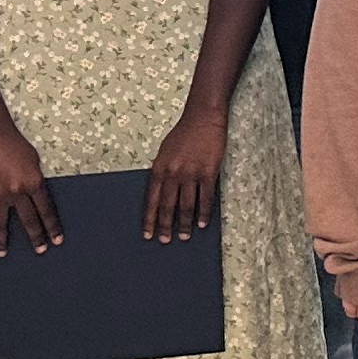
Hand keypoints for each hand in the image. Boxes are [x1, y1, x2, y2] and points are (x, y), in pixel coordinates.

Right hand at [0, 121, 62, 255]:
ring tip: (3, 253)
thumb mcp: (34, 160)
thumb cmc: (14, 143)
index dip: (52, 227)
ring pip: (1, 224)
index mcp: (34, 183)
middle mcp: (17, 192)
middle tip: (39, 250)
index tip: (56, 239)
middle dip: (35, 237)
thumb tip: (35, 196)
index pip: (46, 210)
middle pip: (28, 220)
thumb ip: (34, 180)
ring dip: (2, 241)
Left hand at [144, 107, 225, 243]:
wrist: (203, 118)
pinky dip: (203, 213)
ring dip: (184, 223)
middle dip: (165, 226)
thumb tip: (159, 193)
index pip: (151, 200)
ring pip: (186, 205)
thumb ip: (161, 172)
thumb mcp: (164, 152)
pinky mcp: (208, 172)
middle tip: (165, 240)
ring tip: (184, 236)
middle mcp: (173, 174)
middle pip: (168, 206)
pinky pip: (205, 198)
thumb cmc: (183, 133)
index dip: (149, 219)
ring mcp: (191, 174)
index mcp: (159, 169)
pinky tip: (202, 223)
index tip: (148, 234)